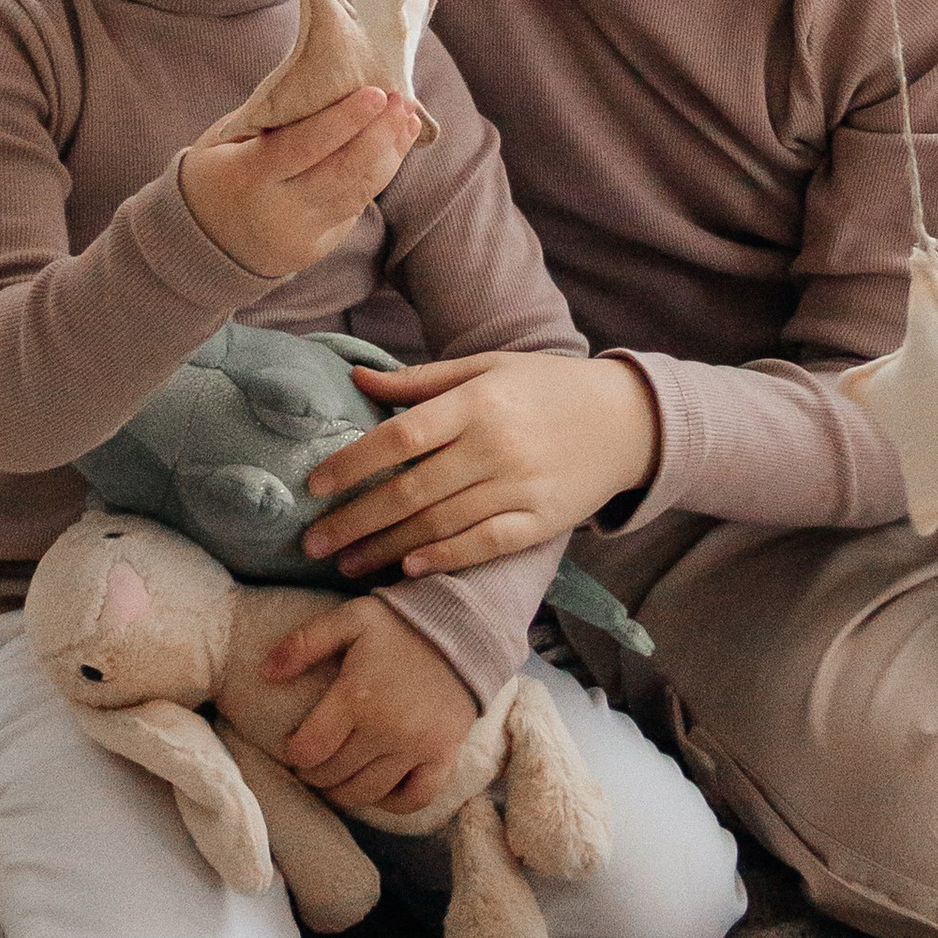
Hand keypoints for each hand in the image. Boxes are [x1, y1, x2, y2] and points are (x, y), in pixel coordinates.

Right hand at [177, 84, 408, 281]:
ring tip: (406, 118)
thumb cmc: (214, 174)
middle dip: (380, 134)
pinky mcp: (320, 247)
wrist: (200, 245)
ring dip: (390, 152)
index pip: (304, 147)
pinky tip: (392, 146)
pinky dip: (378, 174)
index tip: (375, 94)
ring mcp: (303, 235)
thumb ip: (271, 119)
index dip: (343, 121)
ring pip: (360, 191)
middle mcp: (280, 212)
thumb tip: (330, 84)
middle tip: (401, 99)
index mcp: (248, 178)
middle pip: (344, 172)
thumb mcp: (225, 141)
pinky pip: (356, 206)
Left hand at [264, 596, 479, 812]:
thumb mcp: (349, 619)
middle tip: (312, 761)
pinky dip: (391, 804)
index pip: (309, 750)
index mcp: (356, 698)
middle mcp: (386, 730)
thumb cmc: (401, 623)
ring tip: (336, 777)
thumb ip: (303, 643)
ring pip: (366, 792)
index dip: (293, 752)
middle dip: (314, 772)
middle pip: (333, 775)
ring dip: (343, 791)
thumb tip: (263, 673)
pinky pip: (414, 799)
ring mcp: (417, 747)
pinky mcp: (443, 755)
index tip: (293, 742)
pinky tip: (377, 790)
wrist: (466, 627)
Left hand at [300, 351, 658, 577]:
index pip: (401, 436)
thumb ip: (419, 380)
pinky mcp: (541, 521)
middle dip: (355, 521)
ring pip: (439, 525)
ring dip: (386, 549)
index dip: (353, 463)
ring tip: (344, 565)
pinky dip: (444, 559)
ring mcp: (520, 488)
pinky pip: (484, 545)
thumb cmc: (546, 387)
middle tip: (311, 544)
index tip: (314, 487)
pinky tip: (408, 570)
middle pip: (411, 491)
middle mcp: (495, 447)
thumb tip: (355, 379)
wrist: (626, 419)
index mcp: (478, 403)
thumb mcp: (487, 367)